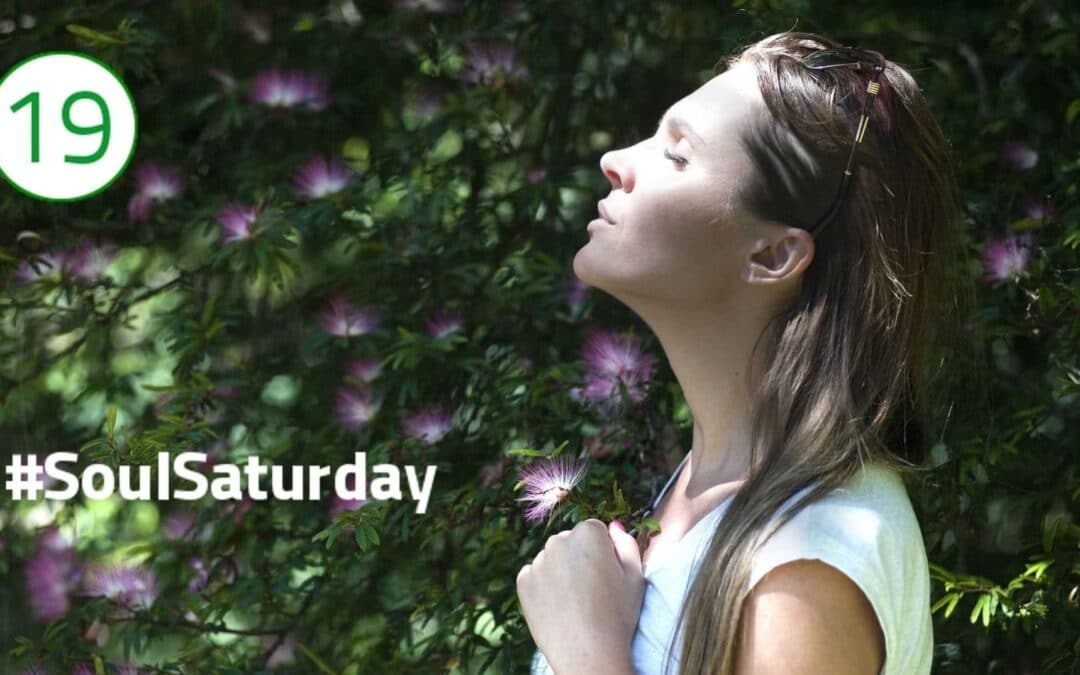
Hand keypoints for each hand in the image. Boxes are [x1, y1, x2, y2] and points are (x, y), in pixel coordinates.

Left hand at [516, 519, 644, 673]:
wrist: (588, 654)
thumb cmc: (617, 617)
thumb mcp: (636, 577)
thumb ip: (626, 544)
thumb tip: (614, 526)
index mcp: (588, 534)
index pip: (594, 530)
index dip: (603, 552)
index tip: (606, 575)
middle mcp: (558, 541)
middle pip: (570, 542)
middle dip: (579, 558)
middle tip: (591, 591)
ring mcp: (538, 561)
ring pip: (552, 559)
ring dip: (560, 571)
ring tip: (574, 602)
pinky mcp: (523, 581)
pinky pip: (535, 575)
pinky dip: (544, 586)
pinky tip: (558, 606)